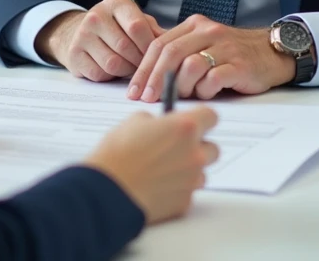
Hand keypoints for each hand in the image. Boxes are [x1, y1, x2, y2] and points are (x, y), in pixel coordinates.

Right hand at [35, 0, 164, 81]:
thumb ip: (154, 31)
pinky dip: (110, 77)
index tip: (157, 56)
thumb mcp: (135, 21)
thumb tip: (174, 45)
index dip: (150, 46)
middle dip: (139, 61)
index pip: (137, 27)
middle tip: (145, 66)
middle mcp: (96, 16)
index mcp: (115, 3)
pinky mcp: (74, 54)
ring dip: (126, 71)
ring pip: (113, 63)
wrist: (79, 32)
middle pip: (126, 47)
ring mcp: (82, 35)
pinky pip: (99, 74)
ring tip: (131, 67)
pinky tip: (114, 70)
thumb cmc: (116, 28)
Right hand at [83, 107, 219, 223]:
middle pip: (212, 148)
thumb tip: (162, 127)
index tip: (193, 122)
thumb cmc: (117, 154)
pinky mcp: (185, 203)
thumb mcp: (134, 122)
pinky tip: (156, 186)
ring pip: (201, 172)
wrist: (107, 191)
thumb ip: (157, 122)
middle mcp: (195, 153)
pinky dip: (176, 189)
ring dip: (188, 169)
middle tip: (174, 148)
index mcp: (185, 127)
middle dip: (197, 147)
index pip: (211, 116)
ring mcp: (192, 180)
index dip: (201, 118)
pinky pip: (187, 192)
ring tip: (162, 170)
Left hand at [127, 16, 295, 101]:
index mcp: (194, 26)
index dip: (144, 69)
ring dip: (182, 85)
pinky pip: (214, 79)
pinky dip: (206, 90)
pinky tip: (208, 93)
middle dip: (155, 79)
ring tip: (185, 95)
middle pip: (170, 54)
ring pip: (191, 65)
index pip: (159, 45)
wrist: (272, 53)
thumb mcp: (203, 46)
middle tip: (148, 98)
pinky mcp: (239, 65)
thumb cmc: (233, 55)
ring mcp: (224, 47)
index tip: (135, 90)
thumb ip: (179, 55)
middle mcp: (208, 32)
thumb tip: (147, 79)